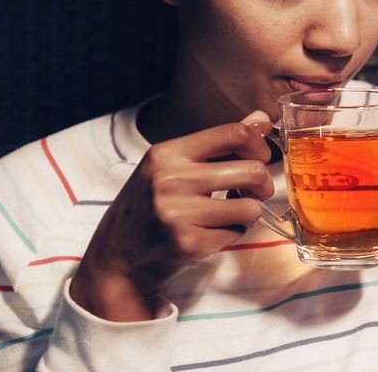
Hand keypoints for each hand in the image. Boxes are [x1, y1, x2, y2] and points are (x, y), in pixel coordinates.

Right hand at [69, 112, 273, 320]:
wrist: (114, 260)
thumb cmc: (146, 208)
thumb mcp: (171, 167)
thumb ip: (217, 143)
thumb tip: (261, 119)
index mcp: (167, 154)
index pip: (233, 133)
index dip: (258, 145)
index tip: (258, 158)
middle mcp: (171, 180)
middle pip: (251, 170)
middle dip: (263, 183)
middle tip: (254, 191)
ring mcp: (179, 213)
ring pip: (250, 206)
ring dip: (249, 212)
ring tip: (230, 213)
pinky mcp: (189, 243)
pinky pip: (236, 233)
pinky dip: (232, 233)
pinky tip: (211, 231)